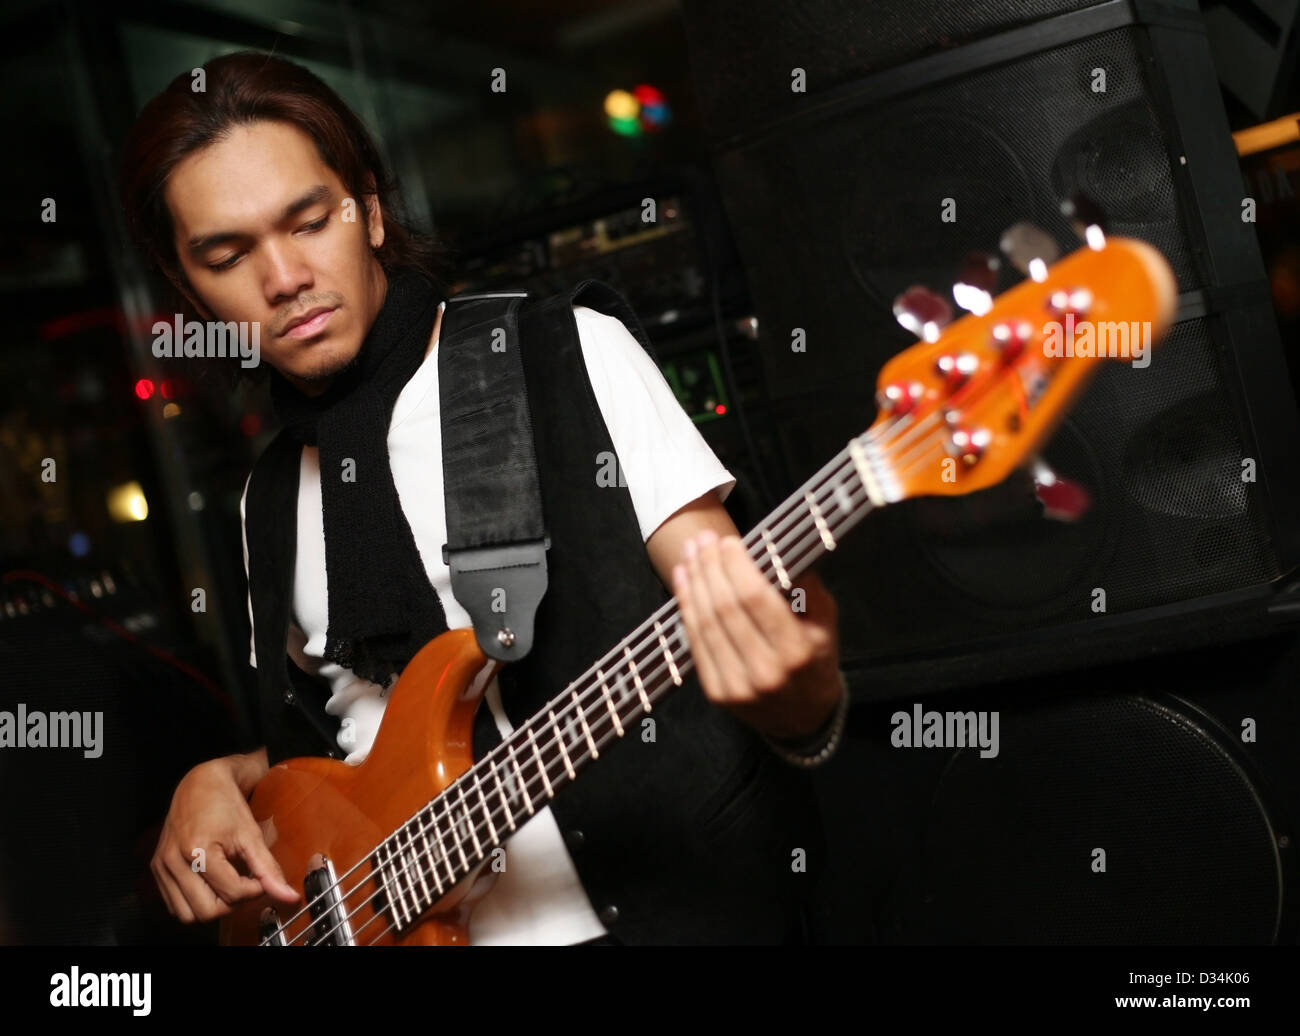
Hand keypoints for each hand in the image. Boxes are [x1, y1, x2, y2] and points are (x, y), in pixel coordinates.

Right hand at [151, 750, 298, 922]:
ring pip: (187, 914)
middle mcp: (173, 861)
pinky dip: (194, 902)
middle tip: (245, 884)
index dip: (253, 890)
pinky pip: (174, 905)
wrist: (200, 783)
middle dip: (232, 903)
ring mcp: (162, 866)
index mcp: (197, 850)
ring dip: (212, 906)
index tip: (261, 878)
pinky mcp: (157, 868)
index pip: (231, 893)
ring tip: (227, 885)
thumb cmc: (225, 802)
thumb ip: (268, 868)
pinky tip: (210, 884)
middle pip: (207, 911)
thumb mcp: (251, 834)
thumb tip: (288, 895)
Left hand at [671, 529, 841, 741]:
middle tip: (703, 541)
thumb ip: (807, 588)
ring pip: (706, 624)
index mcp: (796, 651)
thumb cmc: (815, 660)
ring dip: (694, 584)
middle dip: (711, 568)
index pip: (755, 598)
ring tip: (689, 555)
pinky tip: (684, 584)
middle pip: (725, 608)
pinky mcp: (717, 694)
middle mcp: (766, 672)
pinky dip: (686, 609)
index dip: (736, 566)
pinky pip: (697, 644)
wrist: (804, 718)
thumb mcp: (826, 623)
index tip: (728, 542)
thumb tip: (778, 550)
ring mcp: (738, 687)